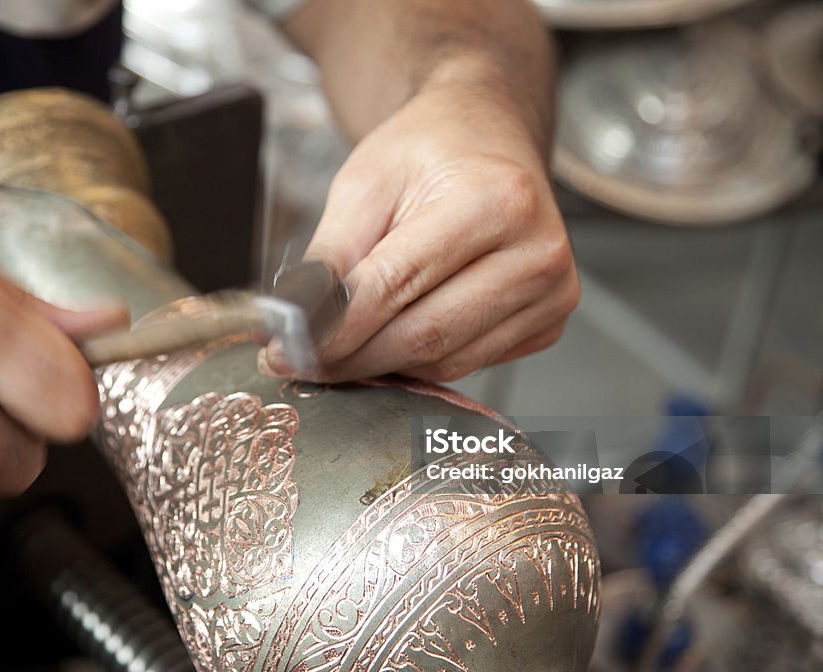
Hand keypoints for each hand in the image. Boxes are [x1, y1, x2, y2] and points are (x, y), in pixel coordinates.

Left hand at [260, 85, 578, 382]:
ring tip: (337, 349)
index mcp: (495, 199)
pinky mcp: (547, 324)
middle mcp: (537, 251)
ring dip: (381, 366)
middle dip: (350, 357)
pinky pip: (466, 363)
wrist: (486, 137)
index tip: (286, 349)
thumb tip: (295, 324)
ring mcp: (552, 294)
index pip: (397, 286)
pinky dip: (417, 362)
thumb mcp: (363, 185)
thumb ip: (330, 258)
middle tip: (297, 361)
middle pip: (424, 336)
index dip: (334, 329)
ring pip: (444, 361)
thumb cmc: (429, 150)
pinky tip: (387, 340)